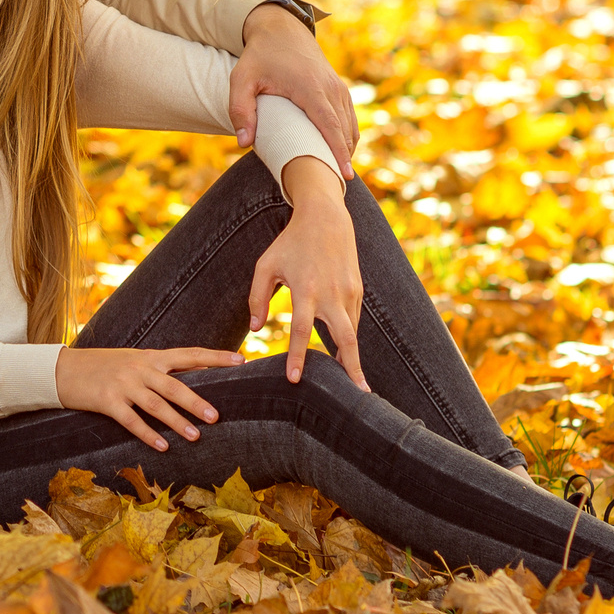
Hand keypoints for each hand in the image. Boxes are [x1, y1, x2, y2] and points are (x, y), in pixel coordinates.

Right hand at [55, 346, 247, 452]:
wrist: (62, 369)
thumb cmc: (102, 367)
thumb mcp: (132, 360)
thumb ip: (158, 369)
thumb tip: (190, 381)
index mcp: (150, 356)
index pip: (189, 354)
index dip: (216, 357)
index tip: (241, 360)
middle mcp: (139, 368)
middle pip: (174, 385)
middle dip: (196, 401)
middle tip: (216, 416)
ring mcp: (123, 384)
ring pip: (156, 405)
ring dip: (177, 422)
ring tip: (195, 436)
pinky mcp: (107, 401)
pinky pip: (132, 421)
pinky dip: (149, 434)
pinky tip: (163, 446)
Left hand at [235, 3, 357, 173]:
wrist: (281, 28)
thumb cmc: (259, 56)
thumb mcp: (241, 79)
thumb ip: (240, 110)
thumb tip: (244, 143)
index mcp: (310, 87)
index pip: (330, 125)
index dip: (338, 151)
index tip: (344, 174)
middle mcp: (331, 87)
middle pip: (344, 130)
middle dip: (344, 158)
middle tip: (338, 185)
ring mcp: (338, 87)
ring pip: (350, 125)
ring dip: (346, 149)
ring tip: (338, 175)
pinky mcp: (339, 88)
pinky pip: (349, 118)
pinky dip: (346, 137)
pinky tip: (338, 154)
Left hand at [247, 159, 368, 389]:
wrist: (326, 217)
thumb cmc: (290, 243)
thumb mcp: (266, 265)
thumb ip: (256, 297)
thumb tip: (256, 329)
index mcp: (306, 288)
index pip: (301, 329)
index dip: (298, 356)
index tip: (294, 380)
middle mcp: (331, 293)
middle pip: (345, 337)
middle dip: (351, 367)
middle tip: (357, 395)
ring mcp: (349, 291)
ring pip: (353, 332)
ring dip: (352, 357)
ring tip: (353, 385)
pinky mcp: (358, 289)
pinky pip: (353, 320)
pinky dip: (349, 338)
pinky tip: (345, 355)